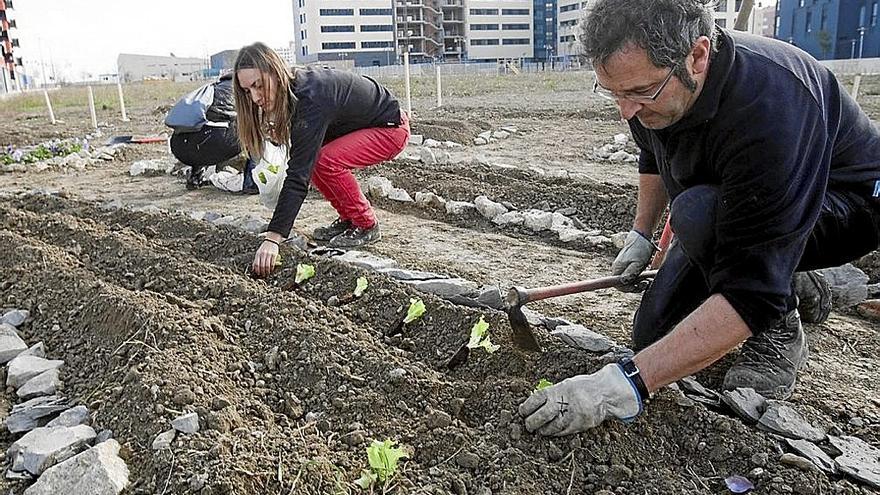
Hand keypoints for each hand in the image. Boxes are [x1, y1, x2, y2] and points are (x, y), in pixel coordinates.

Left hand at [252, 239, 279, 277]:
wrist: (271, 240)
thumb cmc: (264, 247)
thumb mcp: (258, 252)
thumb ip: (256, 260)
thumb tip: (253, 268)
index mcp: (258, 254)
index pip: (256, 264)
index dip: (257, 270)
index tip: (258, 273)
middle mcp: (263, 254)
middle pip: (262, 266)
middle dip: (262, 272)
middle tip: (263, 275)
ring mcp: (269, 254)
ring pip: (267, 265)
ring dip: (267, 271)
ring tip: (267, 273)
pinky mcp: (274, 255)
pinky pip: (272, 263)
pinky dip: (272, 268)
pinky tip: (271, 269)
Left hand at [518, 364, 640, 435]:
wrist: (605, 394)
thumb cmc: (582, 388)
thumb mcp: (565, 385)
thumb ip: (551, 395)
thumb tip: (532, 405)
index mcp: (559, 389)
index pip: (536, 399)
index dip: (526, 407)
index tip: (522, 411)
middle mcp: (565, 402)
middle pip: (542, 416)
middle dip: (531, 422)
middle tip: (528, 425)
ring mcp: (573, 415)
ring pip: (552, 427)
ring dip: (542, 430)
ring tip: (538, 430)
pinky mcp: (580, 425)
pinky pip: (563, 432)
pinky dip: (555, 433)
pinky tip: (550, 432)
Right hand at [611, 230, 654, 290]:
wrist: (642, 237)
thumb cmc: (640, 249)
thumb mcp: (637, 263)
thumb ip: (630, 274)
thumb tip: (623, 283)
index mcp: (617, 269)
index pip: (618, 285)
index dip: (628, 289)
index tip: (639, 286)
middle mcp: (617, 268)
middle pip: (623, 284)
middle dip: (635, 285)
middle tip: (646, 282)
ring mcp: (621, 266)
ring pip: (628, 280)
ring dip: (638, 282)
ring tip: (647, 278)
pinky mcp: (626, 265)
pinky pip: (630, 275)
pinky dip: (638, 277)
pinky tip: (645, 275)